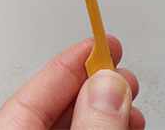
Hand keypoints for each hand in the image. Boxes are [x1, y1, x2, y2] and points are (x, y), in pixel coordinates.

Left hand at [0, 37, 142, 128]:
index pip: (33, 91)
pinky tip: (122, 125)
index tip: (100, 43)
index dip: (70, 64)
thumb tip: (108, 85)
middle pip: (53, 105)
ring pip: (70, 124)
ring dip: (104, 111)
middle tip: (122, 73)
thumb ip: (91, 126)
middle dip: (94, 86)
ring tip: (131, 105)